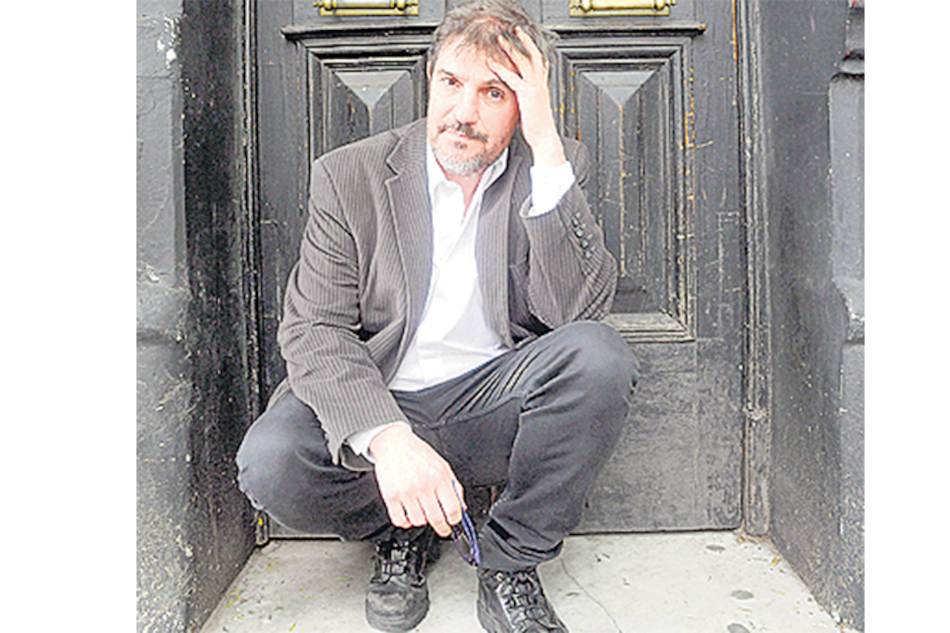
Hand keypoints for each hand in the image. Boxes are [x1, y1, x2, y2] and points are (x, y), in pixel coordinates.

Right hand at [369, 424, 463, 537]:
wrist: (394, 444)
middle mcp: (423, 485)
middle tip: (443, 528)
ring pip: (418, 521)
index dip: (455, 520)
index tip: (453, 522)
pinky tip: (408, 516)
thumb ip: (454, 486)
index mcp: (439, 477)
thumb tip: (461, 507)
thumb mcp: (442, 465)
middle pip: (436, 518)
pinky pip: (399, 520)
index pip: (452, 509)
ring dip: (423, 521)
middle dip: (442, 527)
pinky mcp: (390, 496)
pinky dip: (405, 522)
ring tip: (423, 514)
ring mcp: (406, 492)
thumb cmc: (418, 454)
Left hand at [487, 27, 565, 169]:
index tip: (526, 41)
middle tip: (516, 30)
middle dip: (524, 41)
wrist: (545, 138)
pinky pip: (513, 78)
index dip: (533, 50)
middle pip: (534, 55)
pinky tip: (493, 64)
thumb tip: (522, 98)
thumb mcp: (533, 109)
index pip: (540, 63)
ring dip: (512, 48)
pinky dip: (502, 70)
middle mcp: (540, 84)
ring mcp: (535, 88)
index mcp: (542, 87)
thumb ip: (528, 99)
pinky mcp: (527, 95)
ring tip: (501, 39)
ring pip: (524, 61)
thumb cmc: (538, 129)